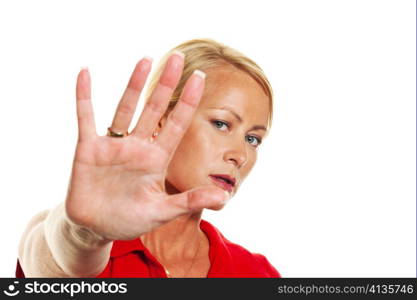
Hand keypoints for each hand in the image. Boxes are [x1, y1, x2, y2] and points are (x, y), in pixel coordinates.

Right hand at [65, 53, 227, 240]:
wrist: (96, 228)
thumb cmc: (130, 220)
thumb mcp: (162, 212)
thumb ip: (189, 201)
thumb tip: (224, 197)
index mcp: (157, 159)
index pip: (177, 124)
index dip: (188, 102)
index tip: (200, 78)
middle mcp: (138, 146)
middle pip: (154, 109)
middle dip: (166, 84)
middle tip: (177, 57)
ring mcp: (113, 145)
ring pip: (125, 108)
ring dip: (134, 84)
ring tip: (146, 59)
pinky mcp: (88, 149)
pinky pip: (86, 117)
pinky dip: (84, 96)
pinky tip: (85, 73)